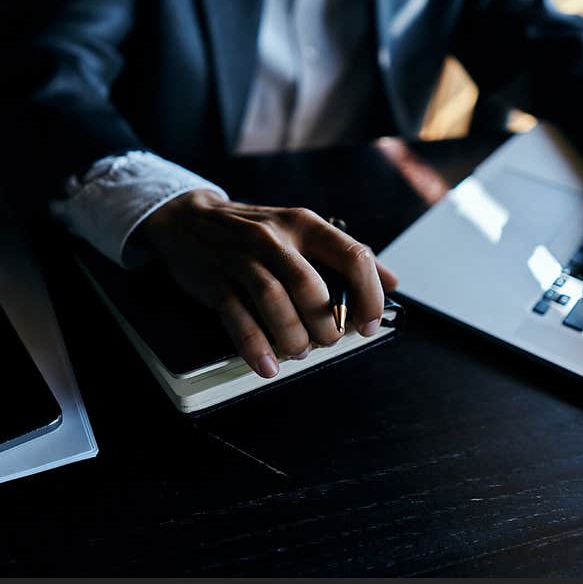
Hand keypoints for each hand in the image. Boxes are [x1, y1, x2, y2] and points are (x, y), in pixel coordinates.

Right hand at [139, 190, 398, 377]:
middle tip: (328, 342)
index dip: (369, 295)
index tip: (369, 324)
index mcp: (304, 224)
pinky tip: (267, 365)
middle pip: (311, 286)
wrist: (189, 218)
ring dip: (293, 337)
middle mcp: (275, 237)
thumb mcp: (301, 230)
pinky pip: (237, 317)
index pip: (352, 256)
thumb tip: (393, 282)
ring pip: (274, 301)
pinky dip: (255, 346)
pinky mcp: (215, 279)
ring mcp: (242, 257)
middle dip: (326, 325)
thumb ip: (345, 254)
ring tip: (298, 352)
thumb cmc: (254, 232)